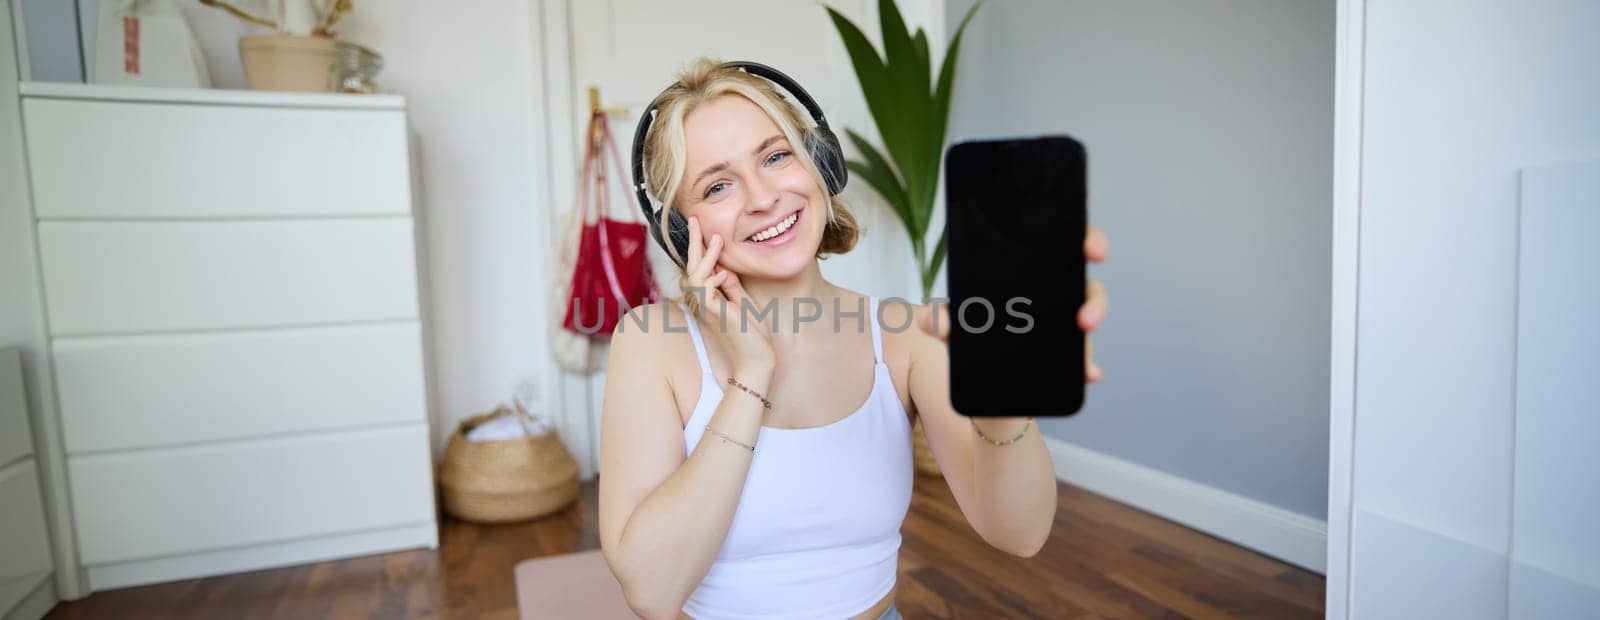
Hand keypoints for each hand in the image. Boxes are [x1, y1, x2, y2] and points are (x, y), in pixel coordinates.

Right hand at [684, 216, 776, 371]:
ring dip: (706, 256)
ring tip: (716, 239)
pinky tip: (723, 273)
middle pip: (693, 266)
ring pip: (696, 276)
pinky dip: (713, 279)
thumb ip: (732, 286)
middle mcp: (705, 300)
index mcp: (712, 296)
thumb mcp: (744, 303)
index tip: (700, 225)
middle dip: (694, 242)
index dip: (700, 245)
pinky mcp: (715, 314)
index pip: (702, 266)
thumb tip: (724, 268)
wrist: (757, 359)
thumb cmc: (752, 334)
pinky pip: (706, 292)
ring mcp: (708, 307)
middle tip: (693, 219)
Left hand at [920, 225, 1109, 382]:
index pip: (1064, 249)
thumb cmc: (969, 337)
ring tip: (1082, 334)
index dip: (1086, 242)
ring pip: (1087, 320)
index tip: (1092, 250)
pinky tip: (1089, 372)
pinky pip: (1083, 360)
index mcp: (1029, 277)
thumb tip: (933, 320)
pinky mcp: (1063, 358)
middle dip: (1095, 297)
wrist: (972, 384)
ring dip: (1092, 326)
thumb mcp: (951, 326)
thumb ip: (940, 319)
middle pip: (1085, 287)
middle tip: (1085, 315)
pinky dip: (1087, 366)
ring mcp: (1061, 328)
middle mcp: (1052, 298)